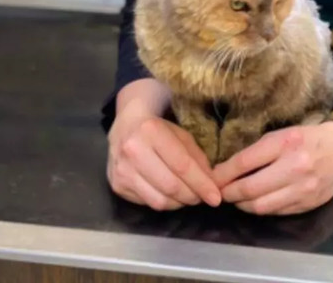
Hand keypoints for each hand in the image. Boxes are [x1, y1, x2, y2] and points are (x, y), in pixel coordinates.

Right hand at [107, 97, 221, 209]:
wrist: (126, 127)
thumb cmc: (159, 130)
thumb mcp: (182, 136)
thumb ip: (197, 160)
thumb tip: (212, 187)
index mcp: (151, 131)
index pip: (182, 165)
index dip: (202, 184)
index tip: (215, 197)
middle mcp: (132, 150)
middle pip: (171, 186)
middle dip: (192, 196)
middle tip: (201, 197)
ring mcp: (121, 169)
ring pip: (160, 200)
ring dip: (179, 203)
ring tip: (185, 195)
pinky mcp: (117, 184)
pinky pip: (148, 203)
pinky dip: (164, 202)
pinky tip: (167, 193)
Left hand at [213, 122, 332, 215]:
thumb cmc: (305, 138)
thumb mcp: (279, 136)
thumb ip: (255, 152)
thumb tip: (225, 170)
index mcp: (284, 144)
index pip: (244, 163)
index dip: (222, 174)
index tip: (211, 178)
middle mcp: (295, 167)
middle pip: (250, 188)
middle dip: (228, 193)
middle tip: (218, 192)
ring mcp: (304, 189)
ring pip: (262, 206)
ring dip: (242, 205)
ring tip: (234, 199)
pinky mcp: (310, 204)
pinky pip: (277, 212)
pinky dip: (261, 208)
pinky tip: (254, 203)